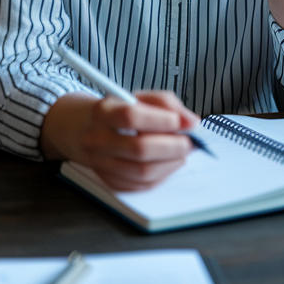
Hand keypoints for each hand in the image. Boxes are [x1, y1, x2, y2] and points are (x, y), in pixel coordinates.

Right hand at [41, 91, 200, 190]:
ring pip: (142, 172)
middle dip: (173, 146)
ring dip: (171, 163)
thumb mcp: (143, 98)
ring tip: (182, 152)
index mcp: (104, 112)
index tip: (182, 122)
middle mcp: (97, 139)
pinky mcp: (110, 181)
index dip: (162, 121)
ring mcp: (101, 163)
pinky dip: (162, 175)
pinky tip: (169, 162)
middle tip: (189, 142)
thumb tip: (191, 122)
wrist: (92, 130)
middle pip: (139, 149)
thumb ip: (168, 105)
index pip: (131, 117)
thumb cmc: (123, 111)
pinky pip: (141, 185)